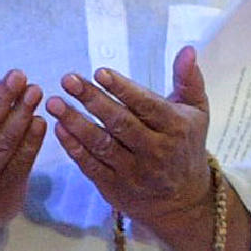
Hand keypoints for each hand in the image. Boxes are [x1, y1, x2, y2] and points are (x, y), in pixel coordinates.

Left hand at [50, 50, 235, 250]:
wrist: (182, 200)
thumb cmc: (185, 144)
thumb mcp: (196, 112)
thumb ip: (188, 80)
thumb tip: (187, 49)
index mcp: (175, 128)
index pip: (146, 105)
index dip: (122, 89)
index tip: (99, 72)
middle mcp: (156, 151)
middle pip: (120, 123)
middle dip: (92, 100)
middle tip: (68, 79)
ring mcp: (134, 172)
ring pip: (101, 145)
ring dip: (75, 122)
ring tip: (54, 102)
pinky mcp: (115, 187)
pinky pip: (90, 165)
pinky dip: (73, 147)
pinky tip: (58, 127)